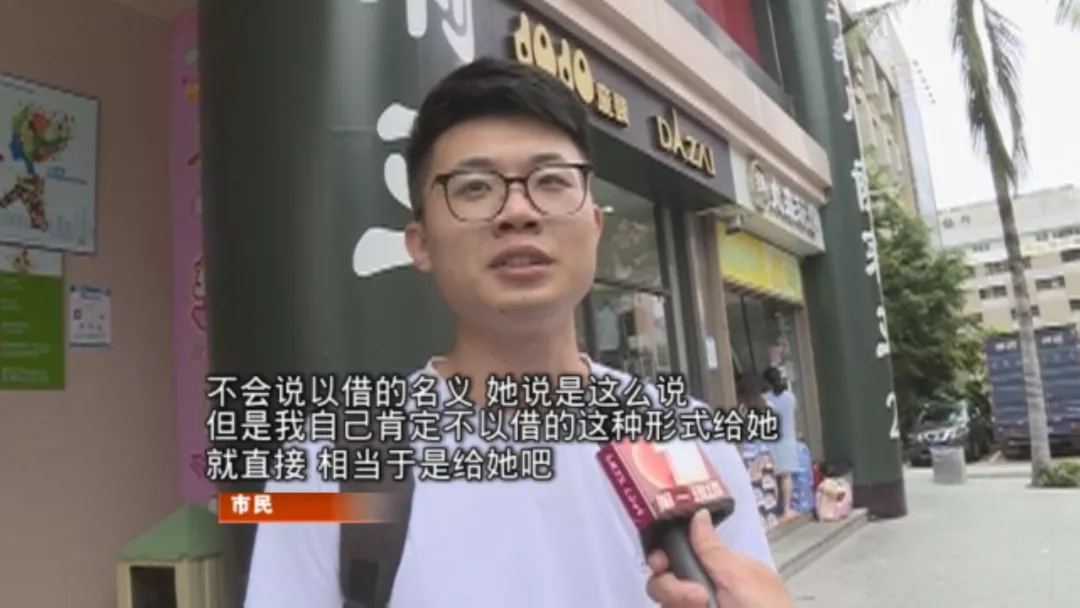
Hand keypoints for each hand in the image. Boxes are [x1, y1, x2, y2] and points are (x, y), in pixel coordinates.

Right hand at [645, 509, 793, 607]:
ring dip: (677, 603)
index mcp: (721, 571)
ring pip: (664, 603)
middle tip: (698, 599)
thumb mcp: (741, 577)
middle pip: (664, 581)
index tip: (661, 561)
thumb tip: (698, 513)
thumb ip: (712, 549)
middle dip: (671, 588)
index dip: (664, 556)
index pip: (680, 554)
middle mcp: (704, 592)